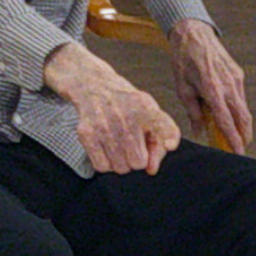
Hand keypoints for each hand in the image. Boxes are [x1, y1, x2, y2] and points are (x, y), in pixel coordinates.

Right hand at [42, 43, 181, 174]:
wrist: (94, 86)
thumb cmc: (127, 103)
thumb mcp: (152, 110)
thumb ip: (162, 138)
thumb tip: (152, 169)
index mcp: (145, 108)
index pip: (165, 131)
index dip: (163, 145)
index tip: (168, 145)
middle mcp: (124, 117)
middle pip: (138, 163)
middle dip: (137, 158)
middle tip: (132, 145)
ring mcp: (103, 126)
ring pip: (120, 168)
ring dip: (121, 162)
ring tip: (119, 145)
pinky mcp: (87, 134)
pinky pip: (102, 167)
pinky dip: (106, 163)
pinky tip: (107, 149)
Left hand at [168, 21, 254, 154]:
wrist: (193, 33)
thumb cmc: (183, 60)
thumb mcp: (182, 88)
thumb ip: (193, 111)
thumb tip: (199, 131)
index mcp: (212, 90)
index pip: (227, 121)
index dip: (233, 139)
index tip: (238, 152)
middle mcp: (228, 85)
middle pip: (243, 118)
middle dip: (244, 135)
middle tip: (240, 147)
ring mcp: (236, 79)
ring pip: (244, 108)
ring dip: (242, 123)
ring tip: (236, 134)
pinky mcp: (238, 74)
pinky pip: (241, 96)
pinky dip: (238, 109)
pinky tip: (230, 114)